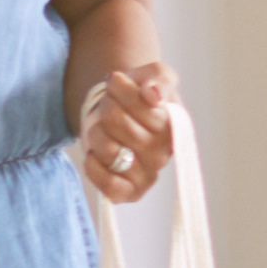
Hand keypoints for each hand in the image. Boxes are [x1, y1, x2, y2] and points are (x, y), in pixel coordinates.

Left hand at [77, 61, 178, 202]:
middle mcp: (163, 154)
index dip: (120, 89)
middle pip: (116, 121)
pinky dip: (93, 166)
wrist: (116, 117)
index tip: (116, 81)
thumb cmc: (137, 97)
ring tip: (103, 130)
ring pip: (106, 149)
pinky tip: (95, 155)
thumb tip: (154, 95)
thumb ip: (158, 78)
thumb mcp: (152, 75)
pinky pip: (107, 183)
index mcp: (173, 126)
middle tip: (108, 107)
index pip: (141, 103)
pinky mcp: (128, 192)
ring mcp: (147, 175)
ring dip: (96, 133)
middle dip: (106, 108)